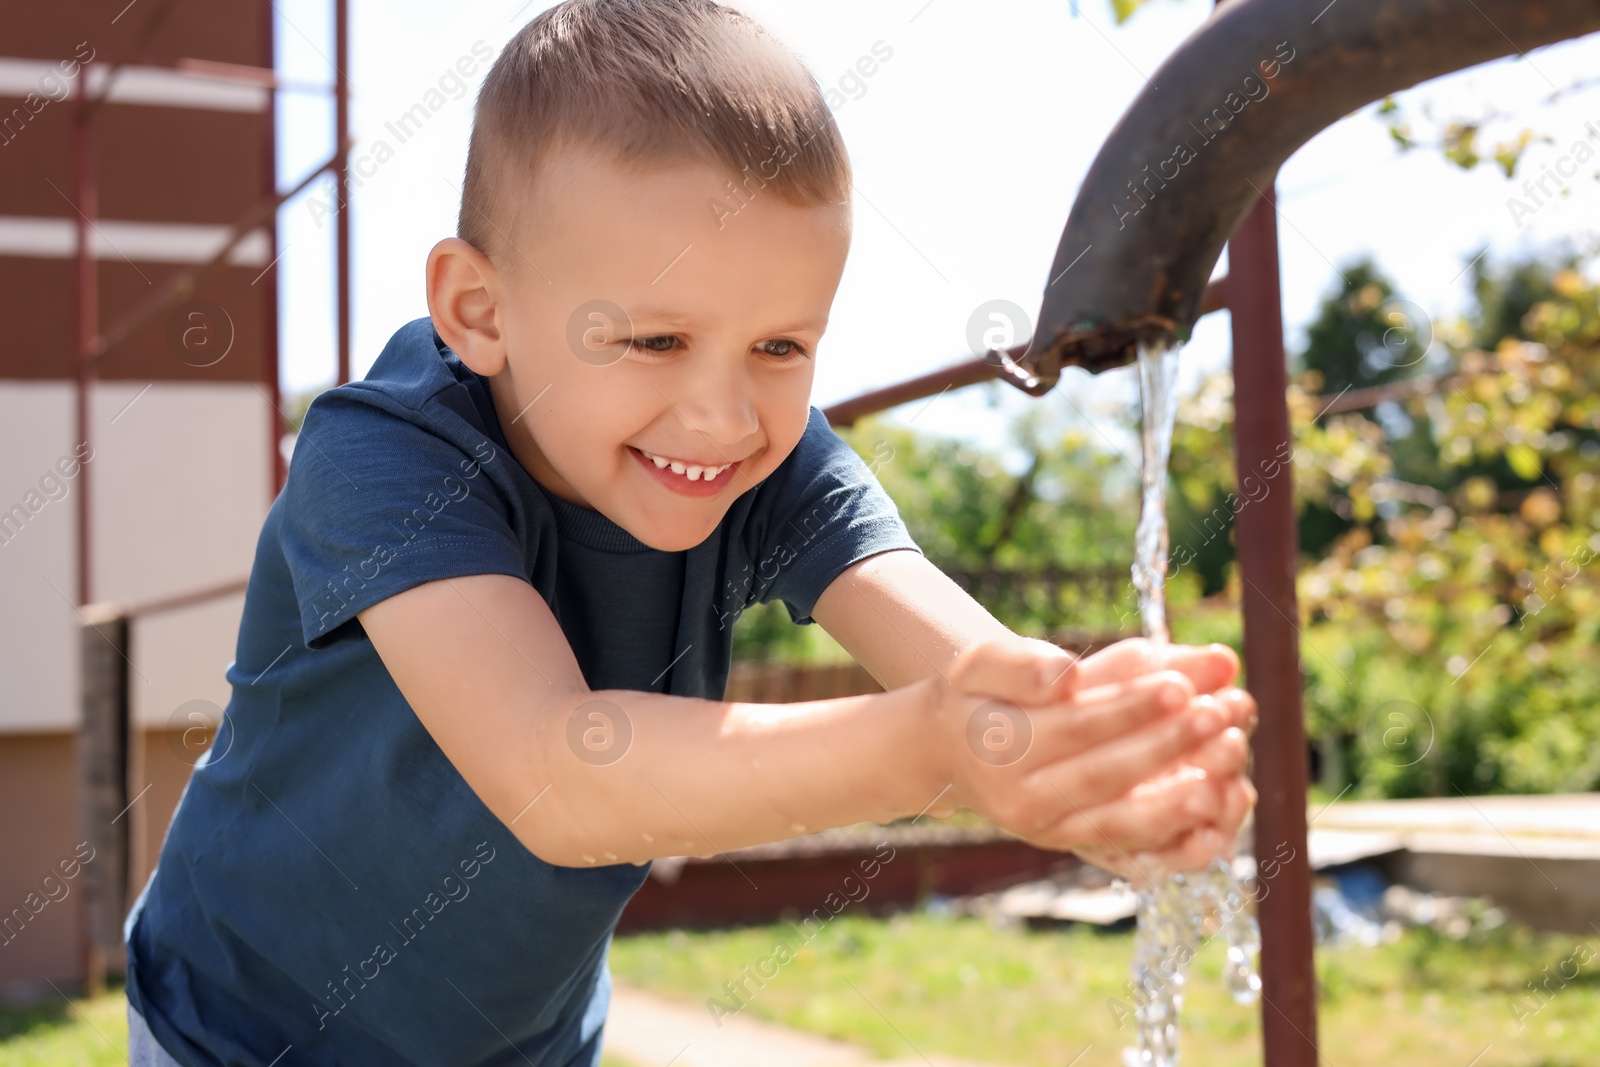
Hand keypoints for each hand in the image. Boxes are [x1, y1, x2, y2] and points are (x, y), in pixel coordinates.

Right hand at [924, 637, 1252, 878]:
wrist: (953, 751)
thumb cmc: (981, 695)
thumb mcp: (986, 662)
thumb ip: (1025, 663)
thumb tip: (1069, 674)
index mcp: (1002, 749)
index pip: (1077, 727)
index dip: (1131, 708)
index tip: (1181, 686)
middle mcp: (1025, 802)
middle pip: (1107, 777)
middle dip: (1169, 747)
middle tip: (1221, 714)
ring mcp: (1054, 833)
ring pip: (1125, 827)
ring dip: (1182, 802)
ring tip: (1231, 770)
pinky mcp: (1080, 849)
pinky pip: (1135, 858)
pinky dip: (1180, 847)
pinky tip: (1221, 821)